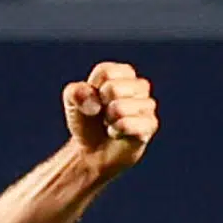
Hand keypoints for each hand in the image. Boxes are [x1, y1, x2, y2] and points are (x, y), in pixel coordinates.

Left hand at [62, 62, 158, 176]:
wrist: (92, 150)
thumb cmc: (86, 121)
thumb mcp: (72, 102)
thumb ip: (75, 92)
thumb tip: (92, 99)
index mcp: (122, 73)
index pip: (106, 72)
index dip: (92, 89)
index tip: (93, 98)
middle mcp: (139, 85)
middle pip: (113, 88)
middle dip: (100, 105)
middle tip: (102, 114)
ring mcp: (147, 105)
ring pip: (120, 108)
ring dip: (108, 120)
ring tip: (110, 123)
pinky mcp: (150, 125)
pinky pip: (128, 124)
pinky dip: (116, 132)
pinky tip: (117, 133)